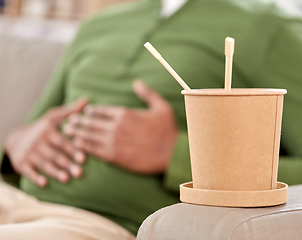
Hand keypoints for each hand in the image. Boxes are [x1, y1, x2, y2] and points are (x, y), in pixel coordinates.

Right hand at [5, 98, 87, 186]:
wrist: (17, 138)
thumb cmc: (43, 128)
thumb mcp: (54, 117)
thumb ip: (71, 111)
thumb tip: (87, 100)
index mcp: (47, 131)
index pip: (62, 141)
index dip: (73, 150)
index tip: (84, 158)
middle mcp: (37, 142)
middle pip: (55, 155)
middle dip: (67, 164)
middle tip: (80, 173)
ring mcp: (28, 153)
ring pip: (44, 164)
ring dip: (55, 173)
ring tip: (67, 179)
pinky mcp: (21, 164)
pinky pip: (29, 172)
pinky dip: (36, 178)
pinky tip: (45, 184)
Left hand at [64, 80, 178, 173]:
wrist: (171, 154)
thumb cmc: (167, 130)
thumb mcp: (161, 107)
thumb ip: (148, 93)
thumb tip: (137, 82)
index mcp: (124, 113)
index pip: (100, 110)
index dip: (91, 111)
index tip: (85, 111)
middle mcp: (115, 126)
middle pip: (90, 122)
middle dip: (79, 121)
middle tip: (69, 120)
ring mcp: (113, 142)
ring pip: (89, 136)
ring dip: (77, 133)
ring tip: (68, 132)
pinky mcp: (114, 156)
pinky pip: (94, 150)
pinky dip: (84, 147)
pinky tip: (77, 146)